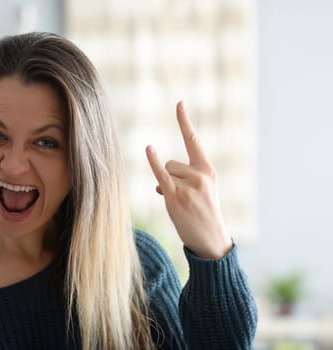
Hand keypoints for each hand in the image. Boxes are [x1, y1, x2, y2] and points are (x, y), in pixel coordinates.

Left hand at [145, 101, 231, 258]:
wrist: (211, 240)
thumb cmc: (203, 215)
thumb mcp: (199, 193)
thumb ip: (181, 181)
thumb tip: (159, 184)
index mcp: (207, 170)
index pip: (193, 140)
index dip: (184, 120)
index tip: (179, 102)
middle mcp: (200, 175)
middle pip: (171, 163)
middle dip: (171, 178)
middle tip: (185, 199)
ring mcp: (189, 186)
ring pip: (165, 173)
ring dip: (167, 187)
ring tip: (181, 205)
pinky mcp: (177, 197)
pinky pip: (161, 175)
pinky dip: (154, 162)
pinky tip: (149, 148)